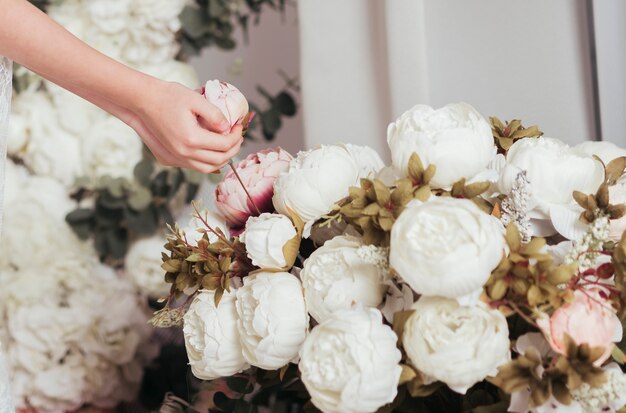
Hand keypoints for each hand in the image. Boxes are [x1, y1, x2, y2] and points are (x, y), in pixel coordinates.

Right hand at [126, 80, 243, 172]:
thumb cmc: (168, 96)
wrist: (143, 102)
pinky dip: (209, 163)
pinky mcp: (172, 157)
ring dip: (222, 159)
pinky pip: (196, 167)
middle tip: (238, 137)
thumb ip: (215, 115)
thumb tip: (228, 128)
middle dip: (233, 149)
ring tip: (229, 146)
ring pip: (208, 168)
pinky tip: (213, 152)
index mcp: (192, 138)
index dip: (236, 136)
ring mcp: (177, 157)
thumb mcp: (195, 100)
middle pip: (219, 159)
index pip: (224, 144)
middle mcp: (185, 152)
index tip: (239, 126)